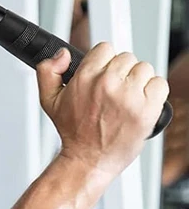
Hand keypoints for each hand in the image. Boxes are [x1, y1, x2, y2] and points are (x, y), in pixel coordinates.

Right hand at [37, 43, 169, 177]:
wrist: (89, 159)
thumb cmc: (73, 132)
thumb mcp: (48, 100)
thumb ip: (48, 71)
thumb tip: (63, 54)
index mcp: (85, 78)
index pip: (105, 49)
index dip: (104, 62)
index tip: (102, 76)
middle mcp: (108, 84)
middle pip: (127, 57)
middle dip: (121, 72)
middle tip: (114, 91)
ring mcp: (129, 96)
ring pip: (145, 69)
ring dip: (138, 81)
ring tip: (126, 98)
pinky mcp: (148, 108)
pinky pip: (160, 84)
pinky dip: (154, 93)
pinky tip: (140, 104)